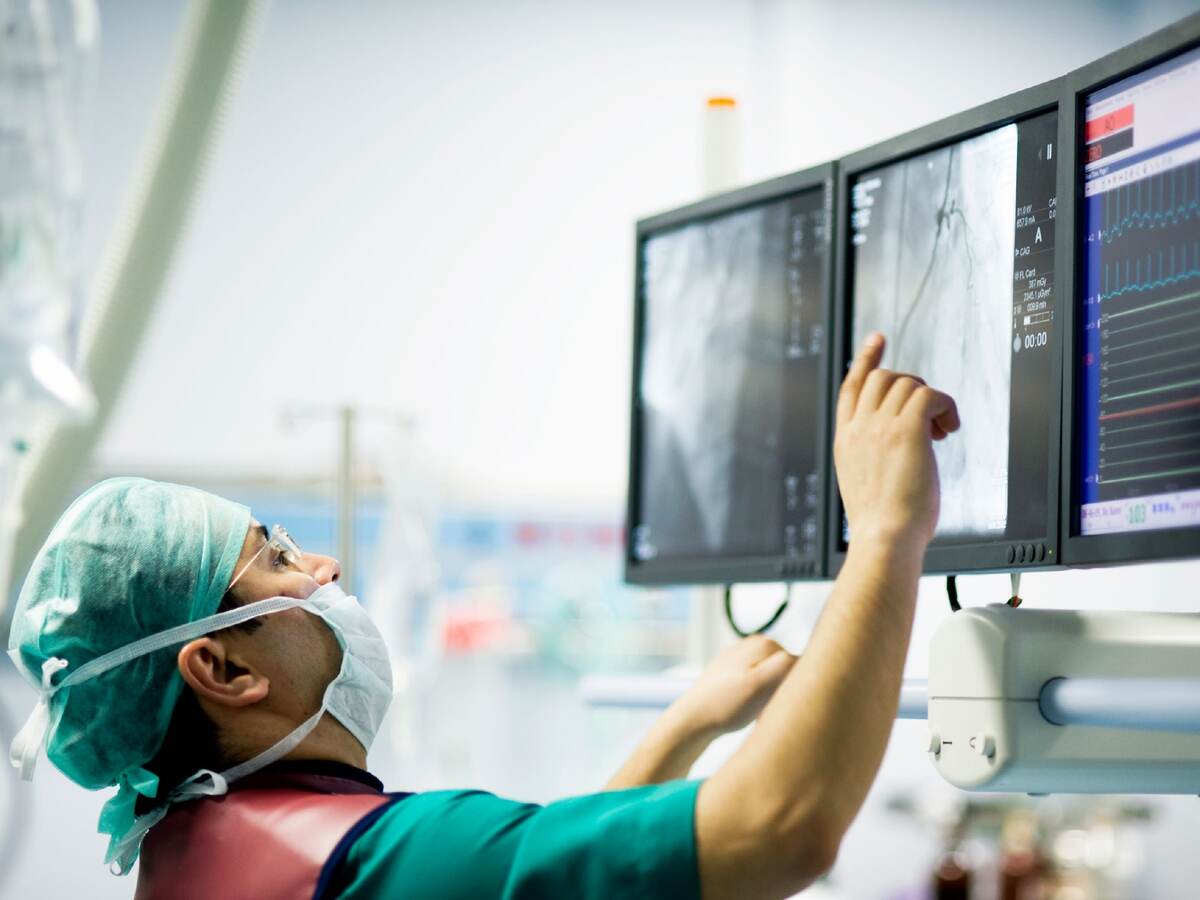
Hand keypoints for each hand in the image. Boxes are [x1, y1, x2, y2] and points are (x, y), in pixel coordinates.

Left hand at [668, 636, 796, 738]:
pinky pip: (762, 684)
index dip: (793, 689)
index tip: (775, 703)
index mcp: (766, 643)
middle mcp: (756, 643)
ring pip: (776, 680)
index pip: (801, 667)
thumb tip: (805, 655)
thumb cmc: (726, 705)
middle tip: (764, 709)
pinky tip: (748, 709)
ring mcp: (745, 655)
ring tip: (755, 710)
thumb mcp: (759, 686)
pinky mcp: (737, 670)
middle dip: (783, 692)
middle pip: (789, 672)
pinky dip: (761, 698)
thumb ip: (784, 666)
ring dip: (773, 697)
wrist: (694, 719)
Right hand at [834, 332, 959, 547]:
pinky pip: (931, 395)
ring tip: (939, 431)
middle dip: (911, 384)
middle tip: (930, 414)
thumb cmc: (884, 525)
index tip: (877, 339)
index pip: (852, 386)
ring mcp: (879, 426)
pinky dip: (945, 407)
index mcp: (845, 440)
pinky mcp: (906, 430)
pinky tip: (948, 431)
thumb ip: (876, 456)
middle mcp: (858, 428)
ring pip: (908, 383)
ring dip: (931, 400)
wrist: (884, 539)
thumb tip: (909, 445)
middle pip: (882, 377)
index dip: (866, 358)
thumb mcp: (867, 483)